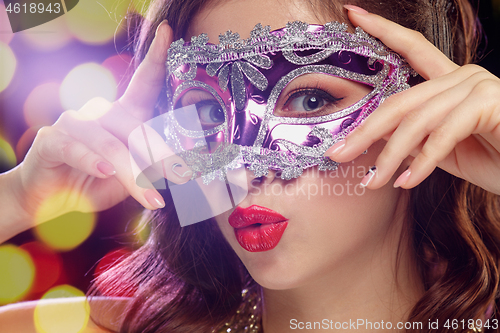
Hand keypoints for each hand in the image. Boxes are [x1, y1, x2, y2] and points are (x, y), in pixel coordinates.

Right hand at [6, 21, 188, 226]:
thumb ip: (150, 167)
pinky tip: (105, 172)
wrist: (52, 201)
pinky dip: (92, 162)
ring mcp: (74, 123)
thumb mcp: (131, 177)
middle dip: (162, 155)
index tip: (167, 33)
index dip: (155, 58)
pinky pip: (76, 149)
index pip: (142, 83)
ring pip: (111, 145)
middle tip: (183, 176)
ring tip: (153, 197)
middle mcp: (100, 112)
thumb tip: (182, 170)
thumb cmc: (96, 183)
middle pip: (136, 128)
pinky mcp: (51, 140)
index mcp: (122, 115)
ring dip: (134, 174)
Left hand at [325, 5, 499, 194]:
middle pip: (399, 101)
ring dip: (391, 157)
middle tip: (338, 154)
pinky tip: (406, 182)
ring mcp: (477, 85)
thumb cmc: (492, 158)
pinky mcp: (489, 102)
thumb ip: (411, 137)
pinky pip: (443, 134)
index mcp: (448, 81)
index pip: (411, 48)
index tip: (352, 16)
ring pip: (416, 121)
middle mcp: (461, 75)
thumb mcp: (440, 148)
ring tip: (375, 182)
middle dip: (365, 131)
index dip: (381, 30)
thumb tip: (372, 139)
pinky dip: (422, 163)